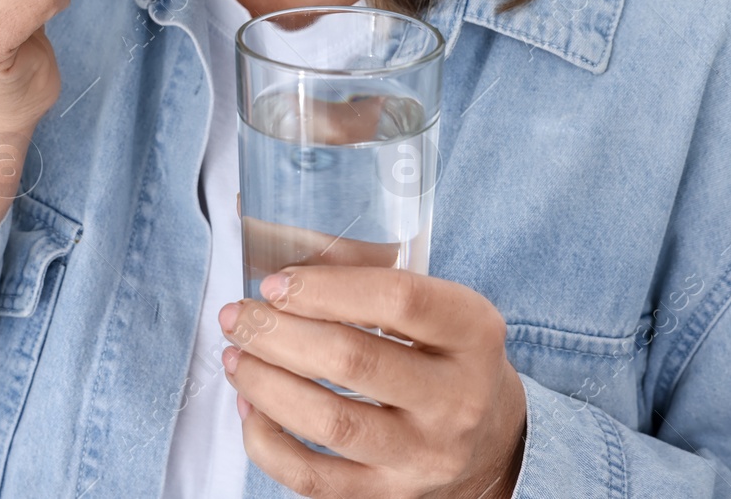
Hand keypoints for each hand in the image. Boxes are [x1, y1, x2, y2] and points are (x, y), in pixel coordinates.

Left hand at [217, 266, 526, 498]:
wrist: (493, 438)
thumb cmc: (447, 355)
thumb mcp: (435, 305)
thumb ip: (366, 274)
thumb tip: (280, 255)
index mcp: (472, 332)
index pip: (398, 300)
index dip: (326, 287)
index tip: (276, 283)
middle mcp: (457, 399)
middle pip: (353, 361)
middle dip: (278, 333)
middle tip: (238, 316)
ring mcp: (424, 455)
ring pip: (329, 422)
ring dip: (266, 384)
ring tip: (236, 356)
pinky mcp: (391, 496)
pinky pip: (314, 478)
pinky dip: (268, 443)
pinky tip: (252, 409)